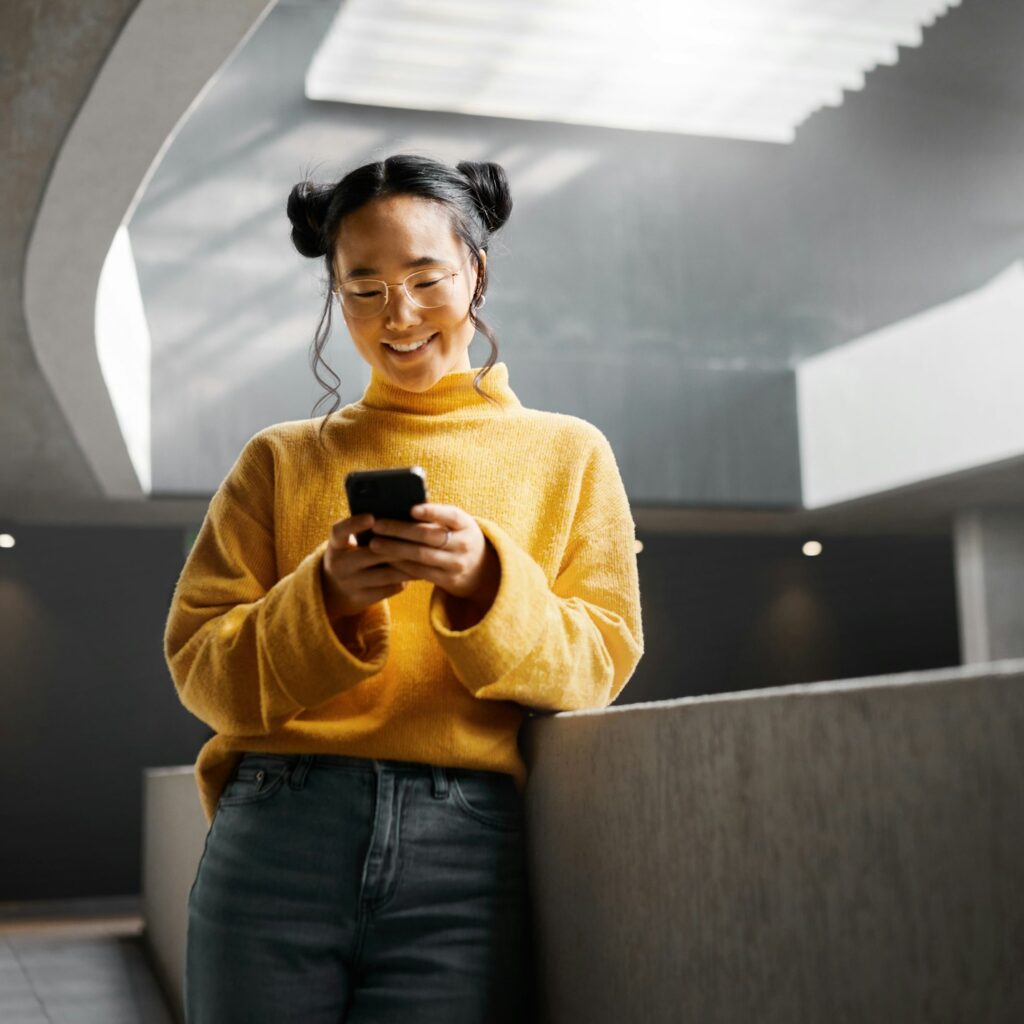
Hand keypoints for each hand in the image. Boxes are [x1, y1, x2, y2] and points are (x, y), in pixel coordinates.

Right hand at [320, 513, 412, 620]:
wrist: (334, 591)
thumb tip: (401, 513)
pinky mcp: (361, 599)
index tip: (372, 517)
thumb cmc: (352, 556)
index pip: (339, 531)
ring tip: (427, 555)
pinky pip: (389, 589)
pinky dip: (405, 580)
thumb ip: (367, 531)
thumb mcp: (350, 543)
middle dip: (398, 546)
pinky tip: (420, 572)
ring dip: (408, 565)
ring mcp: (350, 583)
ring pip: (385, 574)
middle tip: (421, 537)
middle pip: (371, 554)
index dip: (355, 524)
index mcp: (335, 545)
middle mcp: (339, 564)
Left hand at [367, 503, 499, 608]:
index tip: (411, 509)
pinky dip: (401, 565)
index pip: (450, 515)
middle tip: (377, 526)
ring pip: (421, 556)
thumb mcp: (456, 524)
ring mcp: (457, 564)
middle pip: (429, 536)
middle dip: (400, 530)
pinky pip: (420, 572)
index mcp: (466, 524)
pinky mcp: (448, 580)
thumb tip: (400, 506)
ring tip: (374, 544)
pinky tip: (386, 559)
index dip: (432, 512)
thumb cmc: (458, 537)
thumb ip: (436, 516)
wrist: (481, 569)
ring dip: (395, 549)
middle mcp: (464, 544)